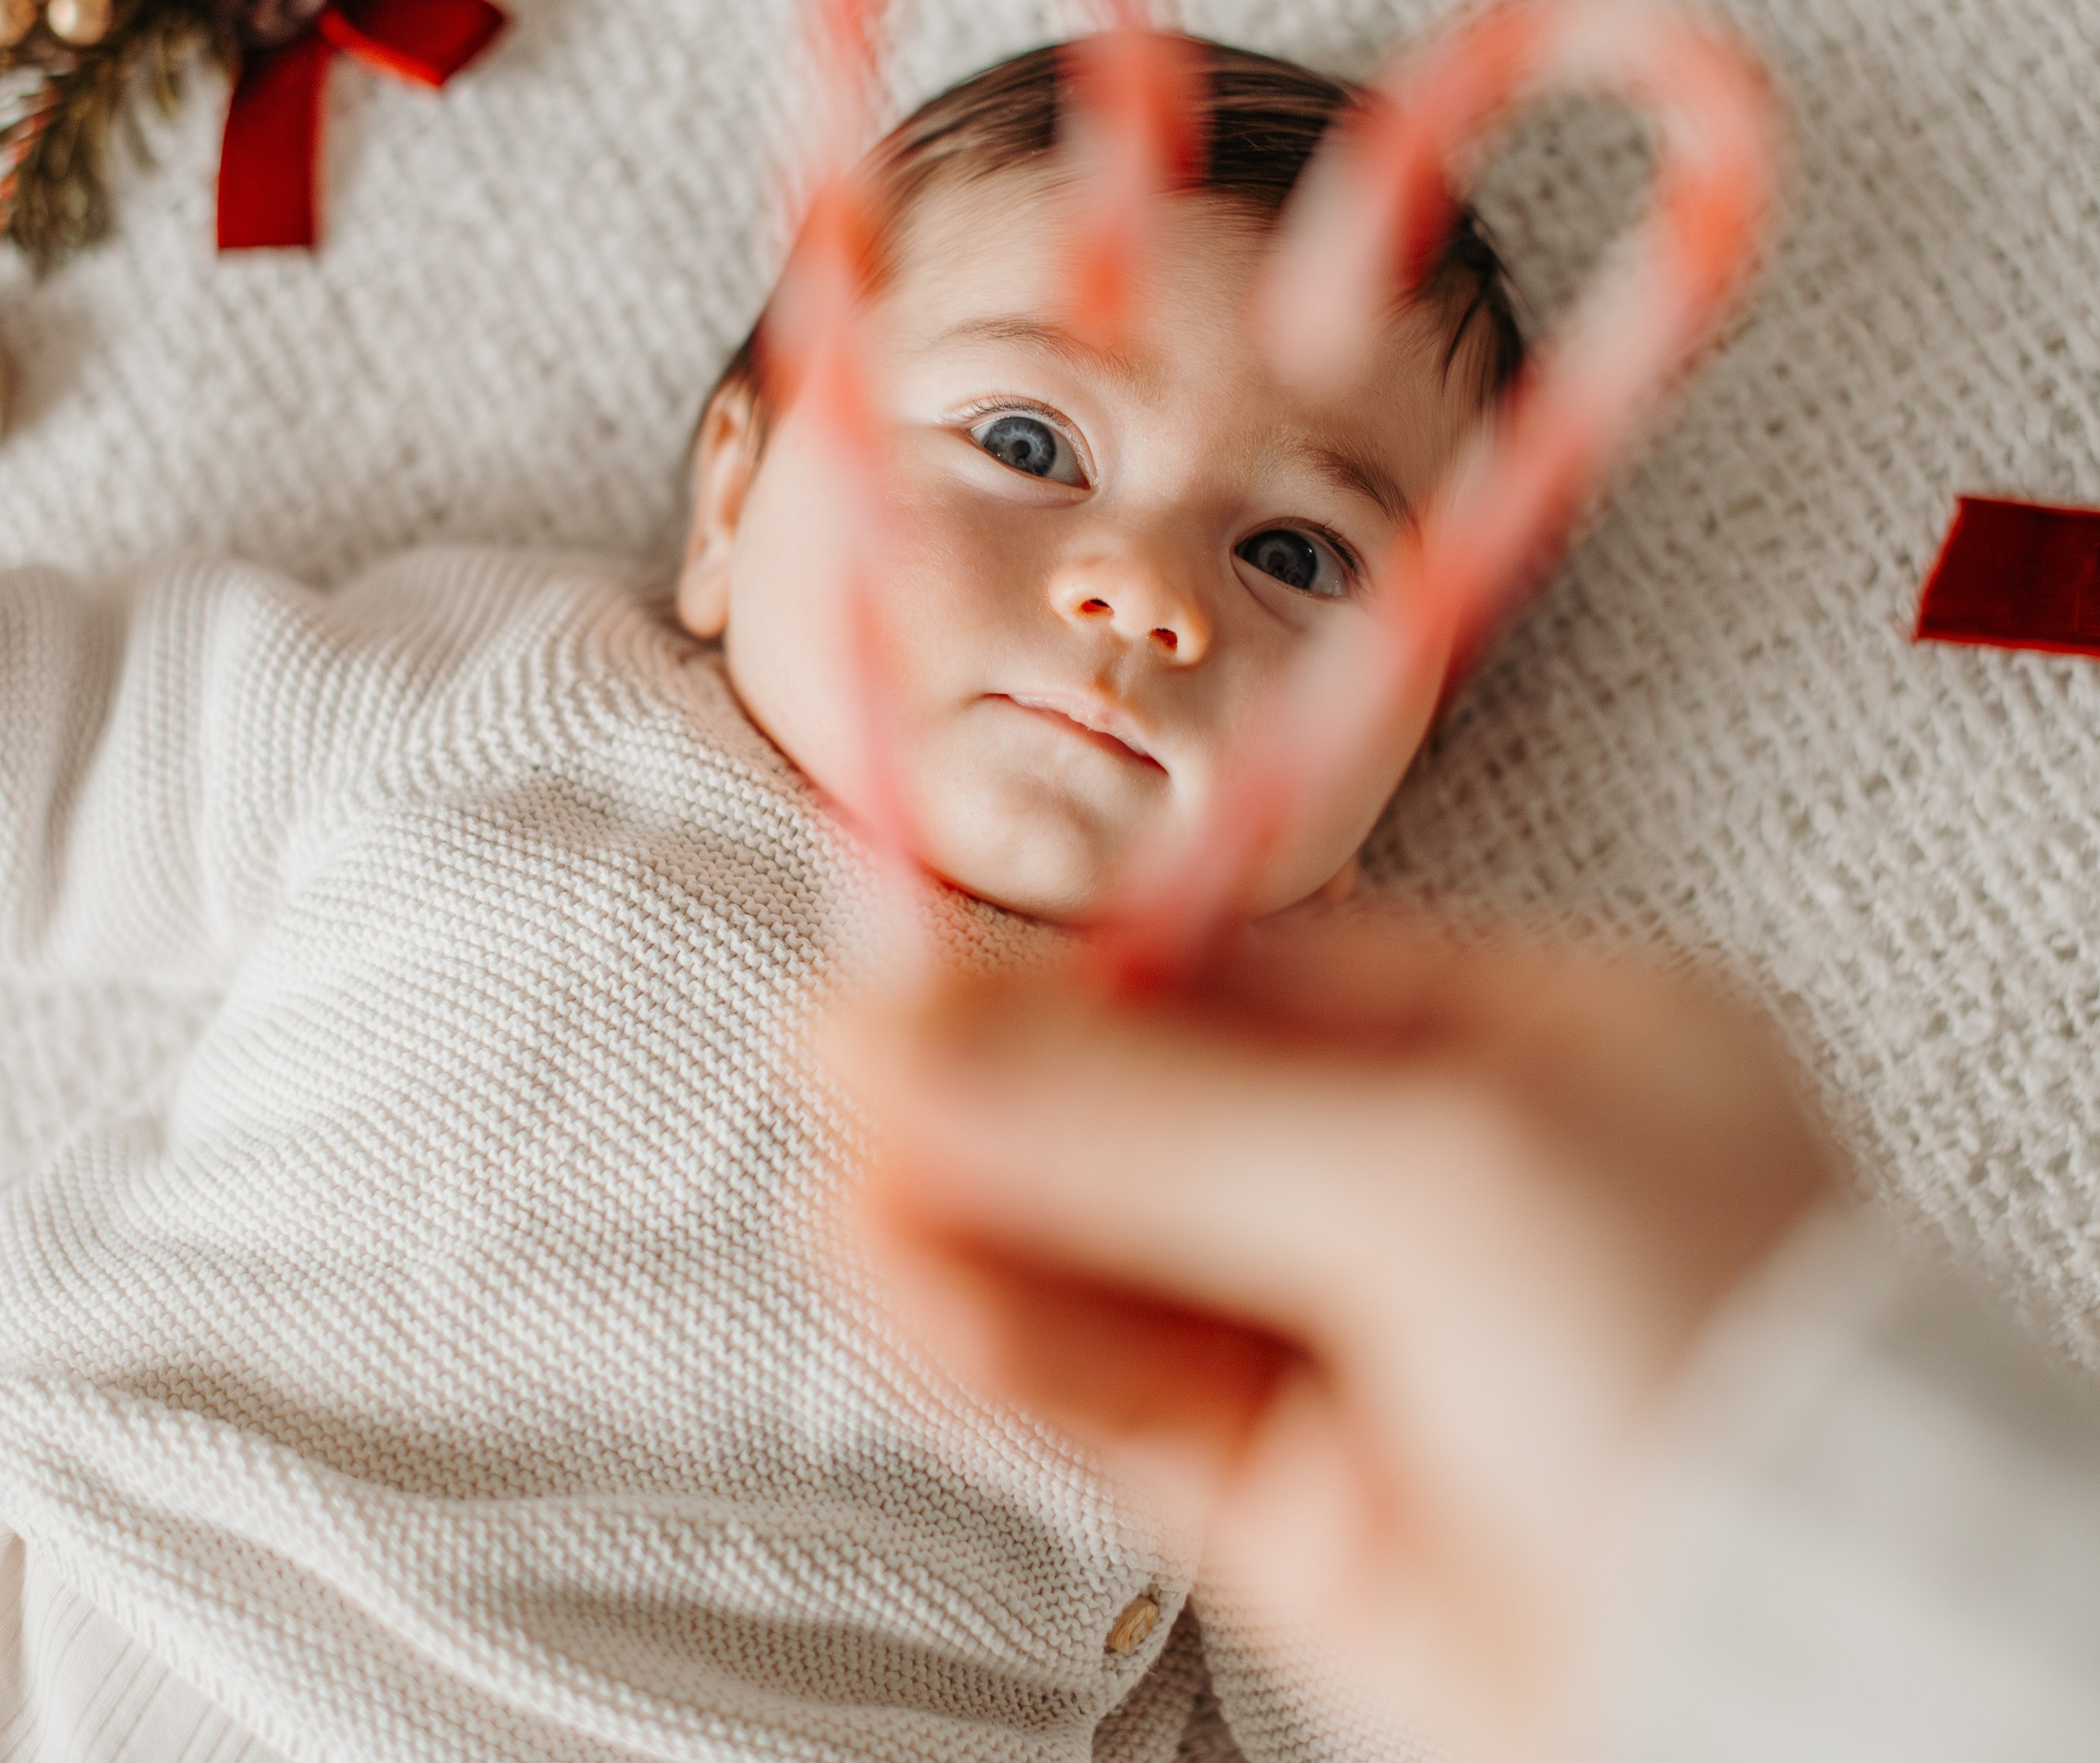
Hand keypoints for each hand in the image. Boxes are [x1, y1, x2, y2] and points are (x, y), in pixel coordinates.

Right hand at [822, 914, 1830, 1761]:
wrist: (1798, 1678)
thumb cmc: (1720, 1379)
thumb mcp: (1427, 1174)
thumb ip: (1147, 1108)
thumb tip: (920, 1026)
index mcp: (1523, 1044)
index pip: (1241, 976)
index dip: (1076, 979)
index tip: (926, 968)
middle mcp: (1436, 1183)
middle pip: (1158, 1115)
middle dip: (1003, 1106)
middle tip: (848, 1079)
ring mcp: (1361, 1338)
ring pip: (1115, 1257)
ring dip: (972, 1226)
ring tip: (850, 1199)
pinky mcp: (1292, 1490)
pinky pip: (1111, 1388)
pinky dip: (1005, 1339)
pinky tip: (914, 1291)